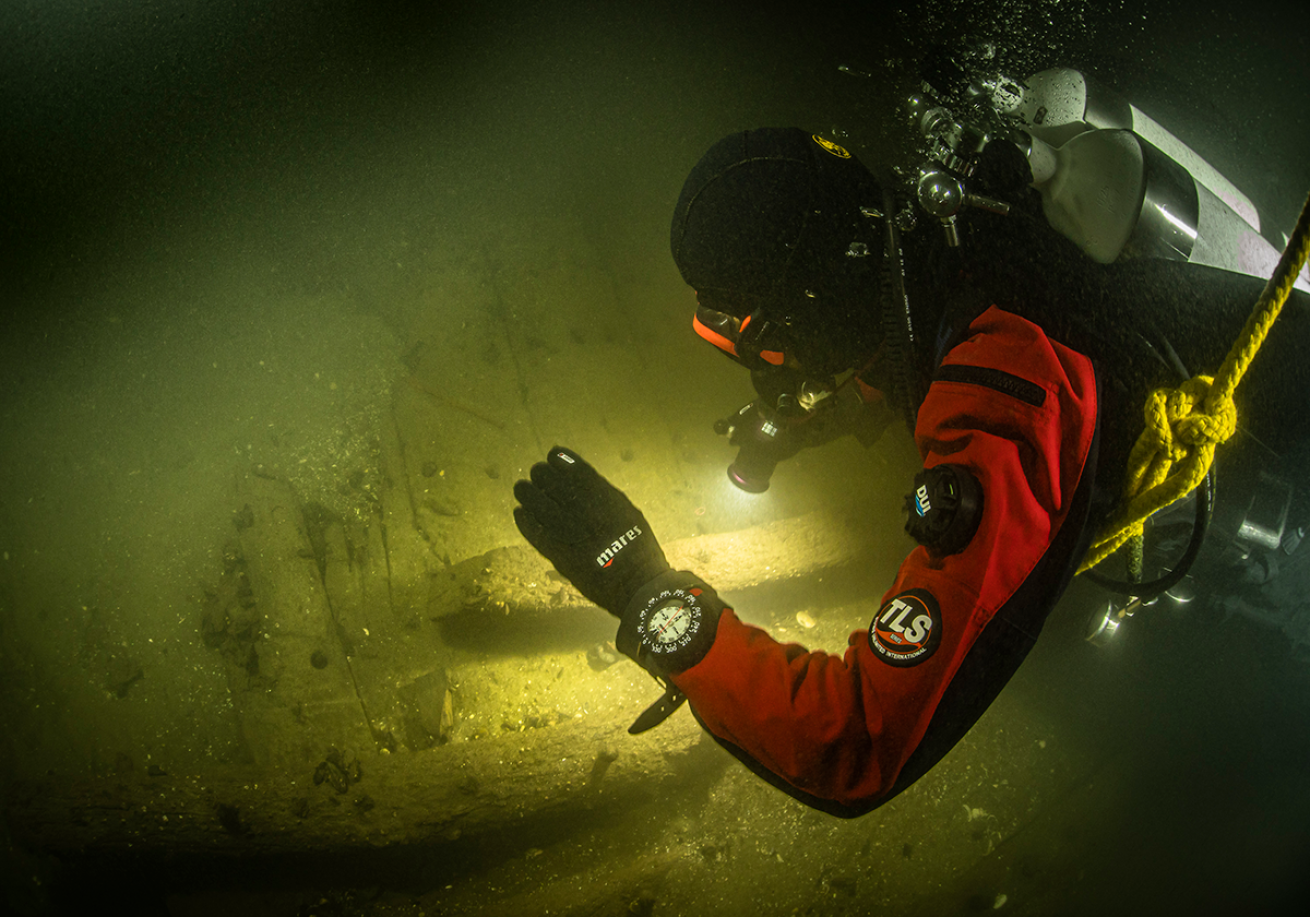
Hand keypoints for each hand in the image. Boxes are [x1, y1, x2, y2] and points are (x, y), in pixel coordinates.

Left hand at [513, 447, 669, 615]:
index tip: (553, 455)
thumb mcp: (627, 512)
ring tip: (522, 488)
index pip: (573, 468)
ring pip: (535, 502)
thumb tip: (583, 482)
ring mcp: (567, 531)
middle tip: (536, 472)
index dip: (559, 458)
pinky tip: (520, 512)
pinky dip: (523, 519)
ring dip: (526, 492)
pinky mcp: (557, 552)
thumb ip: (604, 496)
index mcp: (603, 496)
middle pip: (550, 481)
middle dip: (540, 473)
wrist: (636, 585)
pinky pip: (532, 531)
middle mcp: (582, 509)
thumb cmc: (638, 547)